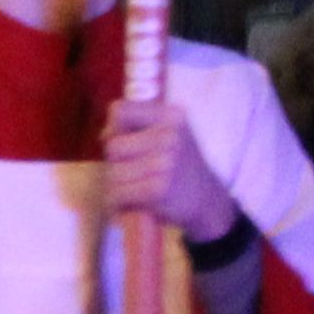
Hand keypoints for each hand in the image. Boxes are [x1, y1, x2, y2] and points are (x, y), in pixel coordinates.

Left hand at [101, 100, 238, 247]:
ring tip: (136, 189)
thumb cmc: (180, 167)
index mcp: (171, 116)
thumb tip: (105, 136)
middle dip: (116, 163)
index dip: (113, 129)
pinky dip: (120, 202)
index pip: (120, 111)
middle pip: (113, 146)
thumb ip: (136, 128)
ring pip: (113, 172)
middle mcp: (170, 135)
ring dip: (117, 186)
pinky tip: (135, 203)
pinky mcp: (158, 189)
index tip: (122, 143)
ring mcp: (165, 162)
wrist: (209, 202)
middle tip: (134, 173)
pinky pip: (118, 193)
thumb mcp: (168, 135)